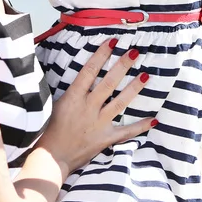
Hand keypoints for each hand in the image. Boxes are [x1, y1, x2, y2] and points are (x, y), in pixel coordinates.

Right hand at [37, 40, 153, 174]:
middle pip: (108, 83)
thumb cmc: (47, 132)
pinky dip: (140, 126)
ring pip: (119, 103)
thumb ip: (68, 92)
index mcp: (73, 98)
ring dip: (134, 89)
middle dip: (121, 66)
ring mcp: (98, 123)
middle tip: (135, 52)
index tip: (112, 41)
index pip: (89, 71)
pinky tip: (154, 119)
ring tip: (146, 75)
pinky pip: (125, 132)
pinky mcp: (105, 138)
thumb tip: (79, 76)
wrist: (50, 159)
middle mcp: (88, 108)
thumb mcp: (53, 106)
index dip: (101, 55)